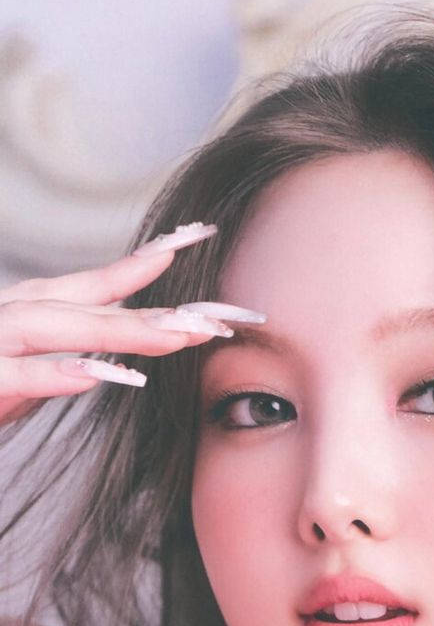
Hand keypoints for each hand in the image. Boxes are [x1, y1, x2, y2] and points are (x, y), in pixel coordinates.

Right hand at [0, 225, 253, 424]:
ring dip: (122, 330)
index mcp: (26, 313)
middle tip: (221, 317)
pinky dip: (58, 372)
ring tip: (179, 337)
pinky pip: (19, 373)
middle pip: (93, 304)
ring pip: (62, 328)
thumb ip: (55, 367)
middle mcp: (9, 317)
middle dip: (159, 307)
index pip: (96, 286)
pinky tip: (101, 374)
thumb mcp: (18, 382)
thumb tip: (101, 362)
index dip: (147, 266)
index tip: (199, 244)